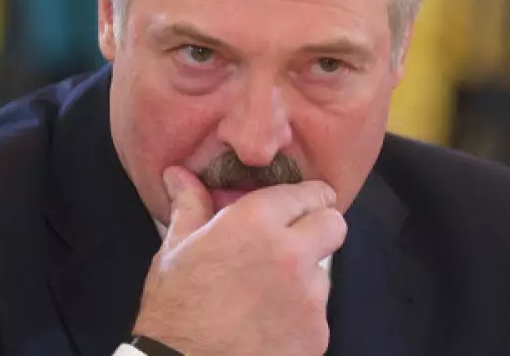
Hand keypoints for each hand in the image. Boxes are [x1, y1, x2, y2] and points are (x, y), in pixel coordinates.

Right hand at [132, 165, 345, 355]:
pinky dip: (300, 317)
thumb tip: (179, 174)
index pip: (310, 192)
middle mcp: (291, 253)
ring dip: (305, 278)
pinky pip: (318, 314)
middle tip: (294, 243)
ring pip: (324, 272)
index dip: (306, 198)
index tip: (300, 206)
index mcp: (256, 223)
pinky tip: (269, 324)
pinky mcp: (317, 334)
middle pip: (334, 225)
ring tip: (267, 295)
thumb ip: (189, 205)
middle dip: (319, 229)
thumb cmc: (175, 310)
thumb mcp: (176, 250)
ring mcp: (309, 297)